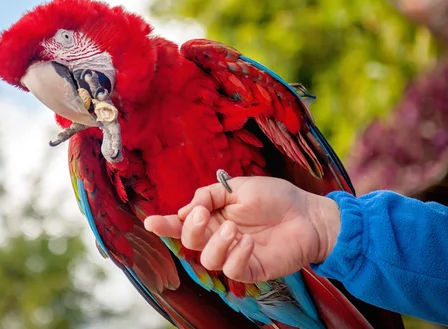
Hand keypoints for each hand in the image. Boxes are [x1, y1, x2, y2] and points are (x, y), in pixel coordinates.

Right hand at [144, 176, 339, 282]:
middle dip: (191, 229)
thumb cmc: (275, 196)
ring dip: (217, 243)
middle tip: (204, 215)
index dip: (165, 224)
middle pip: (191, 242)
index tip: (150, 222)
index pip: (184, 223)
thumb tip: (184, 210)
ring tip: (236, 229)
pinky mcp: (252, 268)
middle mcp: (220, 236)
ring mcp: (235, 254)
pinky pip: (233, 271)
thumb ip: (209, 195)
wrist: (308, 214)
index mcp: (214, 216)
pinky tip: (249, 243)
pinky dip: (236, 256)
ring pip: (208, 260)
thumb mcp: (238, 186)